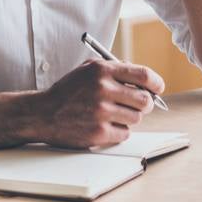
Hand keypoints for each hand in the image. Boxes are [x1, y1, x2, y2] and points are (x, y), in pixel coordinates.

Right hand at [31, 59, 164, 147]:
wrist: (43, 113)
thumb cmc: (68, 90)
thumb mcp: (88, 69)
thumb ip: (115, 68)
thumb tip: (144, 78)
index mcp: (102, 70)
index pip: (144, 75)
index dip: (156, 83)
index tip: (157, 88)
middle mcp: (103, 89)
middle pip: (145, 100)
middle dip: (145, 104)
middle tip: (138, 105)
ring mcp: (101, 112)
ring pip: (136, 118)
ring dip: (129, 117)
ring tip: (114, 114)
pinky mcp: (99, 132)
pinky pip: (125, 133)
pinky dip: (119, 131)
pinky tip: (105, 125)